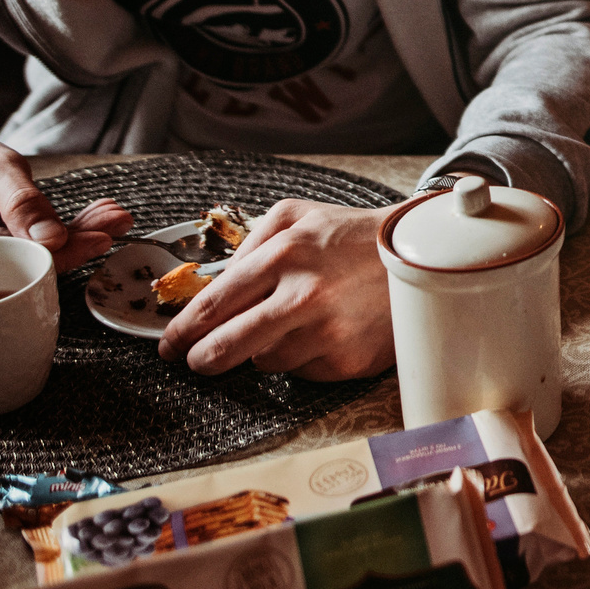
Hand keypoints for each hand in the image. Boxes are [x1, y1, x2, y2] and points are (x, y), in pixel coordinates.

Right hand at [0, 119, 130, 269]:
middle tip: (117, 222)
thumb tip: (53, 240)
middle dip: (75, 247)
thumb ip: (21, 201)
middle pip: (23, 269)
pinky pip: (22, 260)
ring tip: (112, 218)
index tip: (101, 237)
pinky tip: (89, 224)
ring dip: (72, 243)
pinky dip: (56, 242)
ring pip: (28, 267)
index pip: (11, 260)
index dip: (60, 254)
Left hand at [159, 197, 398, 380]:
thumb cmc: (349, 236)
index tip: (169, 346)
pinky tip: (321, 333)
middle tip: (196, 360)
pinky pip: (300, 372)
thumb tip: (208, 288)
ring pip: (262, 362)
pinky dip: (301, 357)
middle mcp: (303, 296)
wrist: (420, 257)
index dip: (182, 332)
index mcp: (283, 255)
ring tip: (290, 325)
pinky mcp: (346, 361)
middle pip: (224, 348)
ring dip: (262, 351)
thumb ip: (247, 245)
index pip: (213, 306)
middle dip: (201, 359)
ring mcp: (326, 333)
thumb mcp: (295, 216)